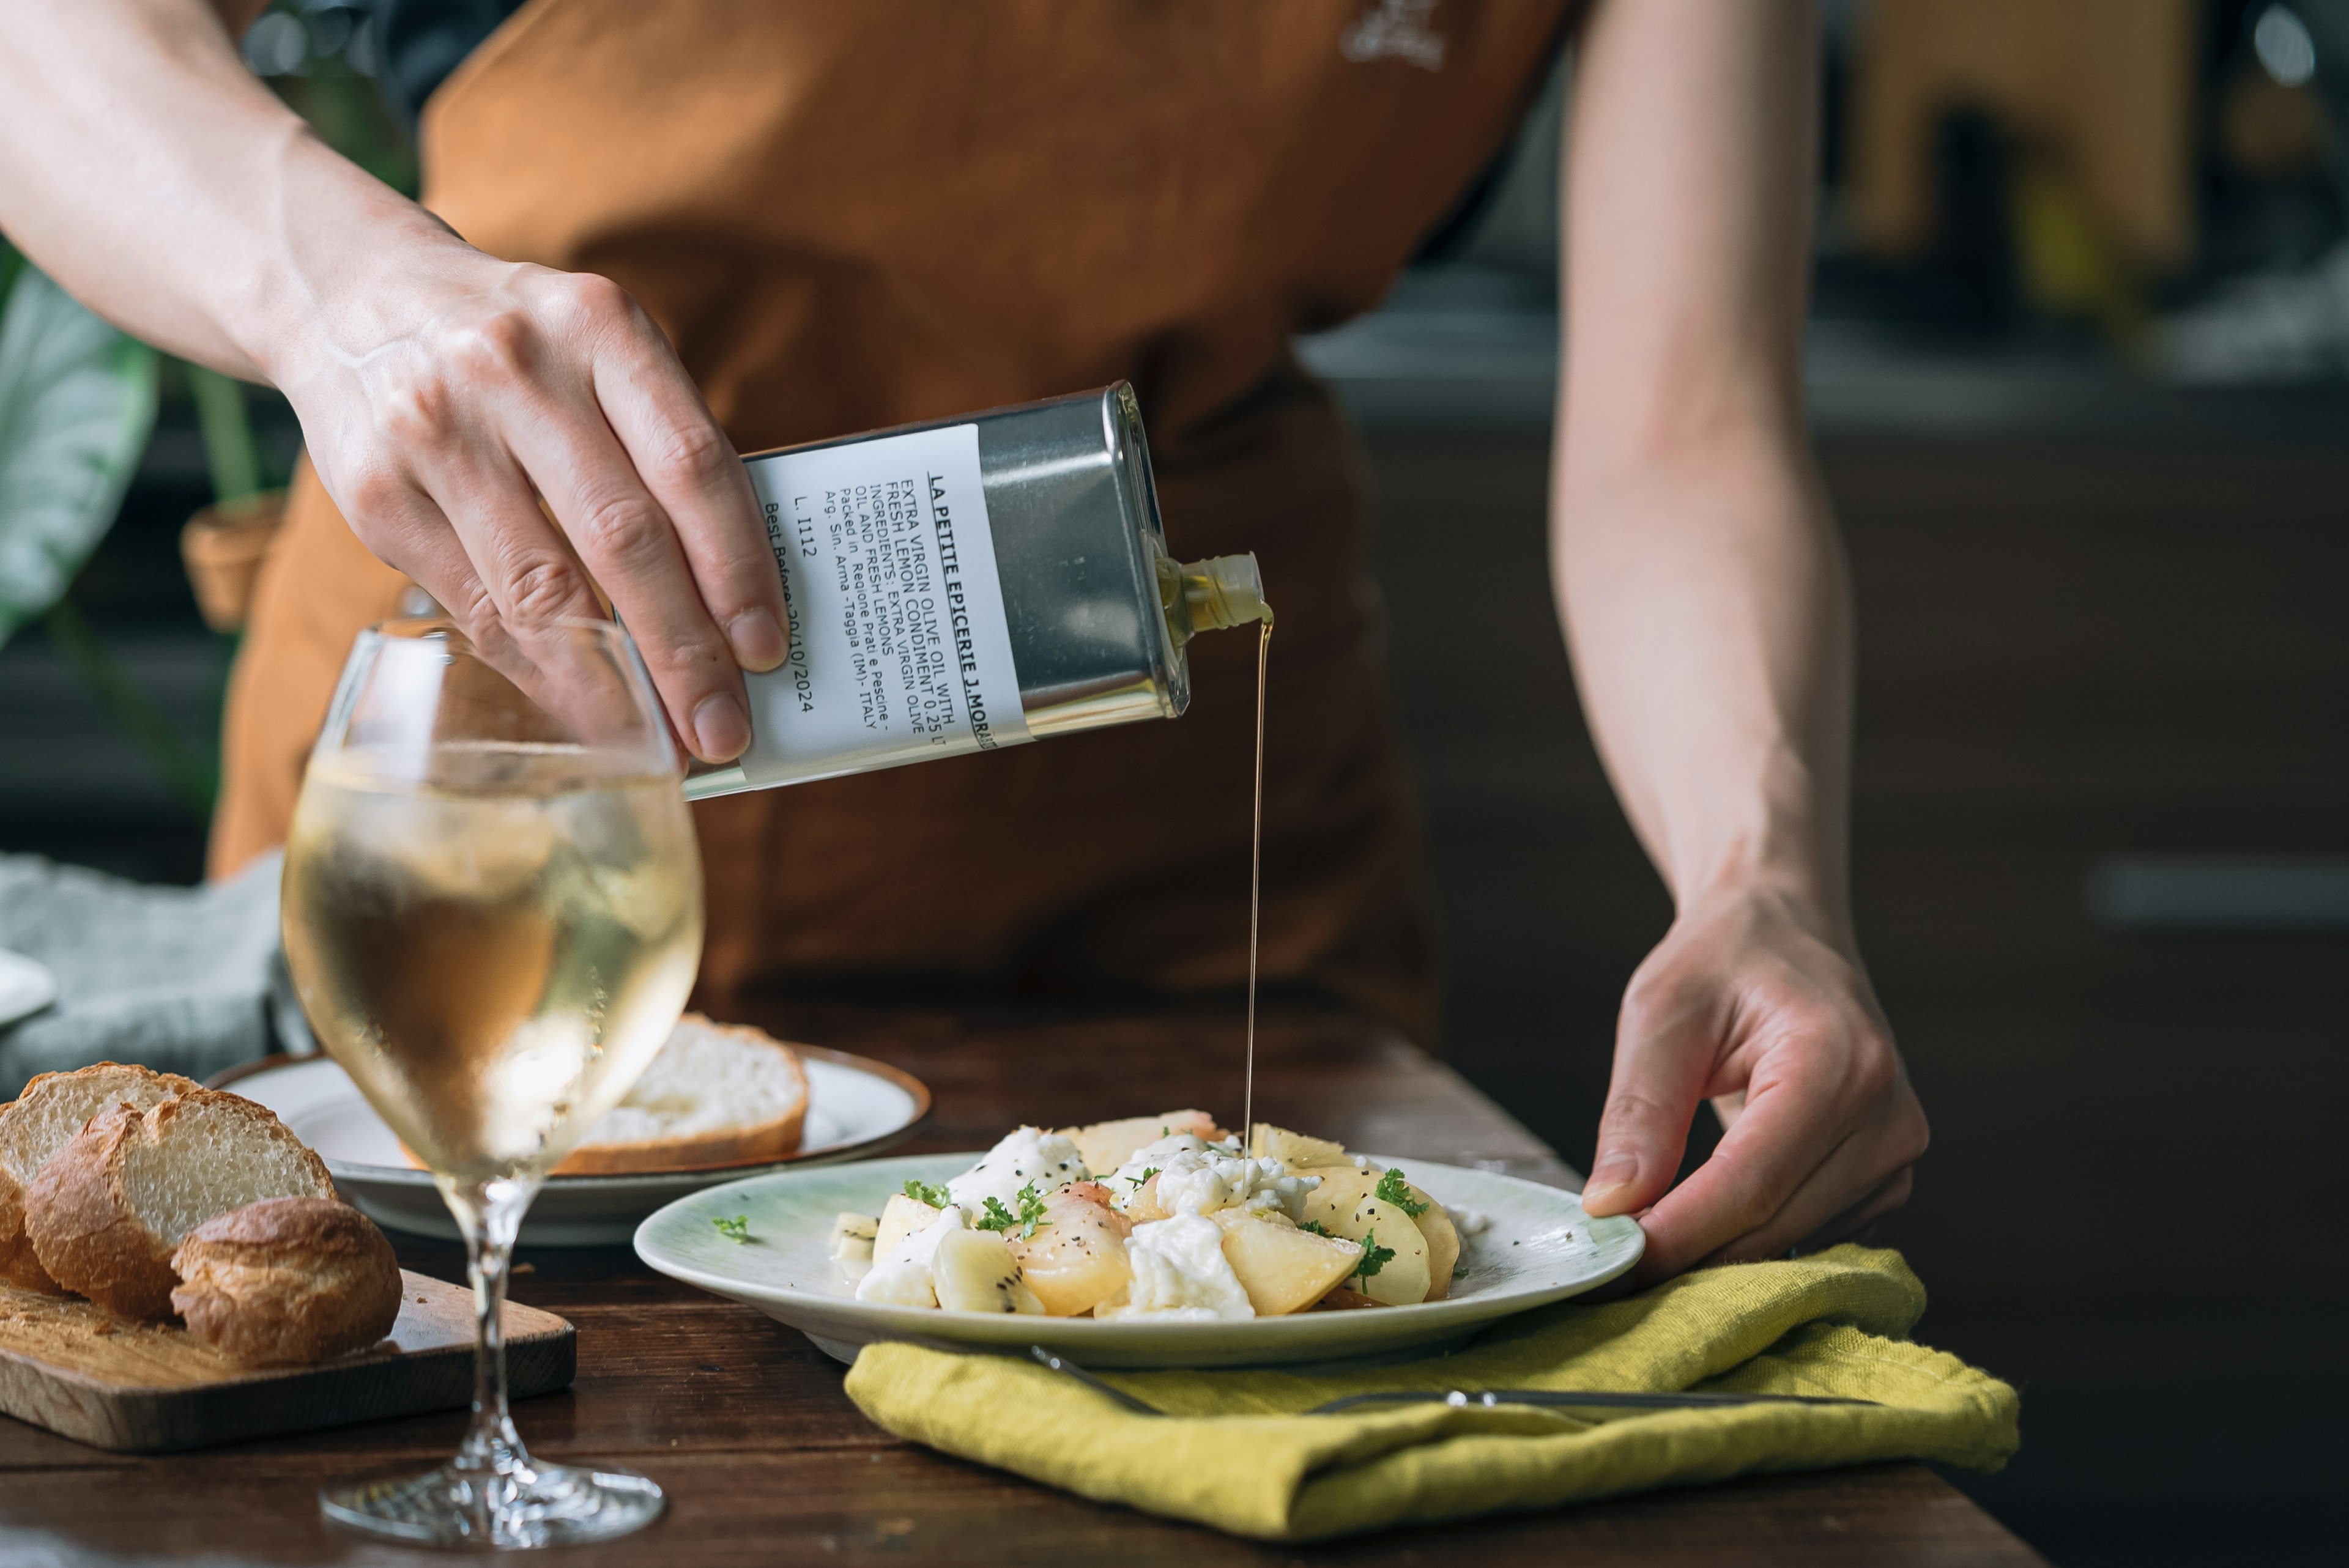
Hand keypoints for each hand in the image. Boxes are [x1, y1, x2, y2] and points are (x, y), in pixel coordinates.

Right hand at [269, 224, 787, 761]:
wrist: (349, 292)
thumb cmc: (517, 347)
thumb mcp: (599, 350)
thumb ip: (662, 447)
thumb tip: (733, 601)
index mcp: (599, 326)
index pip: (692, 464)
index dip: (736, 567)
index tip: (765, 649)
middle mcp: (514, 369)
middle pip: (624, 536)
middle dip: (684, 650)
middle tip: (724, 729)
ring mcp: (436, 429)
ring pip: (543, 586)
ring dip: (612, 683)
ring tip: (661, 741)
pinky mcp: (375, 492)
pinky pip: (474, 607)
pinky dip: (539, 672)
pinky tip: (583, 709)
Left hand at [1578, 884, 1926, 1281]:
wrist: (1785, 930)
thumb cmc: (1722, 959)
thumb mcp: (1661, 1011)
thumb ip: (1639, 1111)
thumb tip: (1611, 1207)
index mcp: (1839, 1063)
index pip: (1750, 1184)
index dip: (1677, 1234)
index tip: (1611, 1262)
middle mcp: (1887, 1116)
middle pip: (1773, 1223)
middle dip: (1686, 1253)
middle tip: (1608, 1265)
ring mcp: (1896, 1152)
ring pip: (1791, 1241)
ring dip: (1714, 1253)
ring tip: (1644, 1238)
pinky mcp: (1885, 1176)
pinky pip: (1809, 1234)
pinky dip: (1749, 1239)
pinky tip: (1699, 1223)